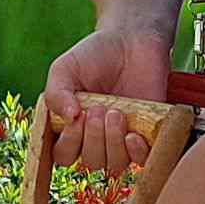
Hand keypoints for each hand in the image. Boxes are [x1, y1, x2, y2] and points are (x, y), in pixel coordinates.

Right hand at [38, 19, 173, 177]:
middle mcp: (96, 138)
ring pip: (115, 164)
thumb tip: (68, 118)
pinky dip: (136, 152)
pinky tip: (133, 135)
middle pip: (91, 162)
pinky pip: (143, 159)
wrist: (132, 39)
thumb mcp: (65, 68)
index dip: (69, 144)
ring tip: (116, 112)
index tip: (77, 117)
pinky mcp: (148, 134)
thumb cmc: (95, 54)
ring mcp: (122, 138)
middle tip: (99, 109)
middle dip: (94, 138)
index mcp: (70, 127)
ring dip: (113, 143)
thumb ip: (56, 93)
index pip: (64, 155)